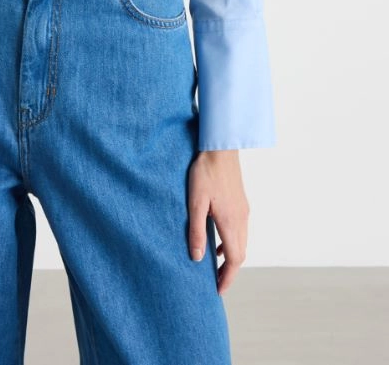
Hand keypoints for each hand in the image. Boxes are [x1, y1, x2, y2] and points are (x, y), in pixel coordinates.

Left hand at [187, 149, 248, 295]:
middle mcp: (242, 219)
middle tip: (217, 283)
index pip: (235, 259)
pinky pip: (240, 230)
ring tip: (216, 266)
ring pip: (242, 242)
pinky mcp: (241, 203)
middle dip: (230, 271)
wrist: (220, 147)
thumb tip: (197, 258)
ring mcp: (243, 211)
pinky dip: (232, 242)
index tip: (218, 290)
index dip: (227, 277)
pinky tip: (218, 240)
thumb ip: (197, 231)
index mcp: (231, 222)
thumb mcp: (195, 202)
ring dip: (231, 257)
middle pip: (240, 254)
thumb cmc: (205, 173)